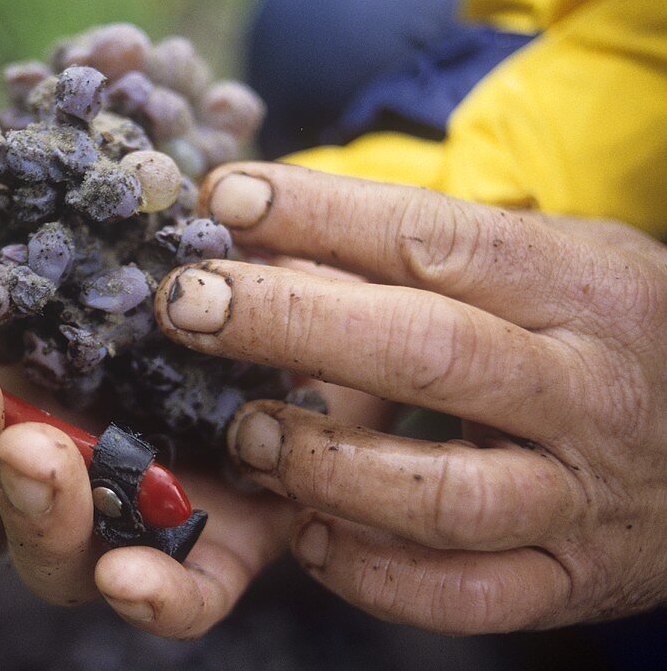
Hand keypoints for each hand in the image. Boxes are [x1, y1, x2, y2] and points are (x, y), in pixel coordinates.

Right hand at [0, 150, 315, 636]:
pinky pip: (184, 598)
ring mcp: (135, 520)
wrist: (327, 300)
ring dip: (31, 515)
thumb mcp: (113, 219)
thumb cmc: (199, 265)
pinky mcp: (229, 547)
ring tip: (39, 448)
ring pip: (55, 564)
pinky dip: (152, 596)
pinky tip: (131, 571)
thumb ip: (20, 210)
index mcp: (15, 404)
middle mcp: (60, 475)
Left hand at [150, 161, 666, 632]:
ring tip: (244, 436)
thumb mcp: (552, 261)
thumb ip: (435, 247)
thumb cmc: (608, 332)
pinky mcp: (569, 580)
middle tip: (188, 306)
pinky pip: (464, 598)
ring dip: (325, 464)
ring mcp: (582, 498)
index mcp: (579, 287)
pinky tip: (309, 538)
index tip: (227, 198)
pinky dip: (375, 576)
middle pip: (427, 351)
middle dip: (290, 324)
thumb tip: (272, 222)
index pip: (434, 238)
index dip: (320, 215)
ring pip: (442, 494)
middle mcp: (586, 390)